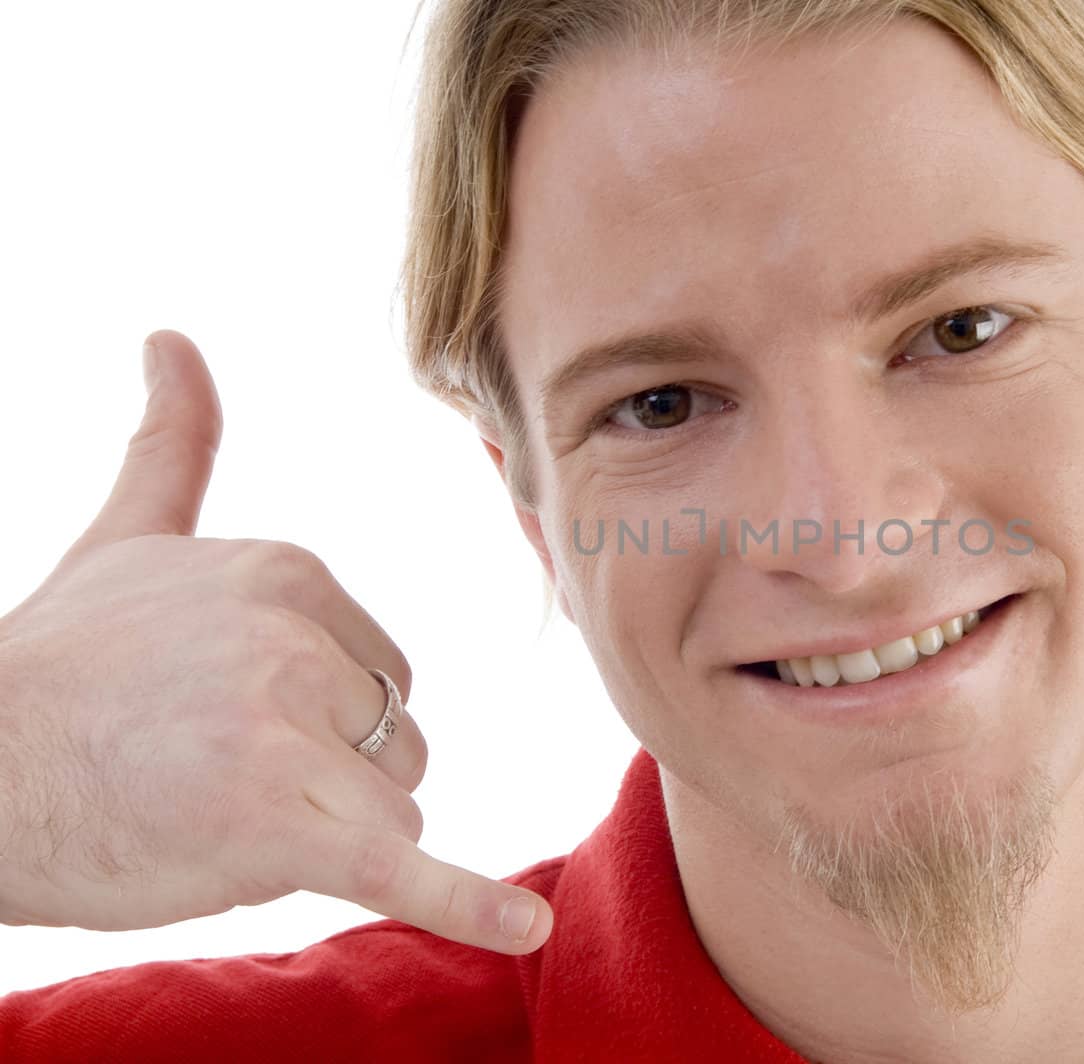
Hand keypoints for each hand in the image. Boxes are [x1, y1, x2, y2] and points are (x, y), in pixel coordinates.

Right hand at [0, 330, 551, 954]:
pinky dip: (467, 906)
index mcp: (290, 572)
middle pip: (395, 743)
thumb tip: (171, 338)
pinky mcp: (281, 825)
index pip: (381, 675)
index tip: (224, 723)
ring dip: (322, 836)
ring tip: (213, 818)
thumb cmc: (56, 665)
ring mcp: (291, 730)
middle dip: (328, 780)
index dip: (316, 722)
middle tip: (210, 776)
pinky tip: (522, 930)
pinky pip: (403, 868)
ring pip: (390, 809)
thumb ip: (174, 445)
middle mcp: (299, 639)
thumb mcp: (123, 539)